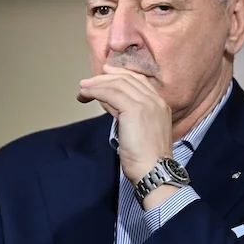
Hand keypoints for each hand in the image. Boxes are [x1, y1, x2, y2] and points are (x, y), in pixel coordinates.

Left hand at [78, 65, 172, 182]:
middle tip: (88, 82)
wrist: (154, 170)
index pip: (139, 81)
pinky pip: (111, 93)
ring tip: (83, 88)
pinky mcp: (134, 109)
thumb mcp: (140, 131)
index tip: (106, 73)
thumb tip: (110, 104)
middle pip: (128, 79)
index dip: (121, 74)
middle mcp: (155, 100)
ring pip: (118, 84)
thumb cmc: (146, 159)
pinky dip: (96, 91)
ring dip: (97, 84)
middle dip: (105, 78)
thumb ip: (129, 115)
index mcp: (161, 105)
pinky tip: (86, 94)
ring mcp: (146, 104)